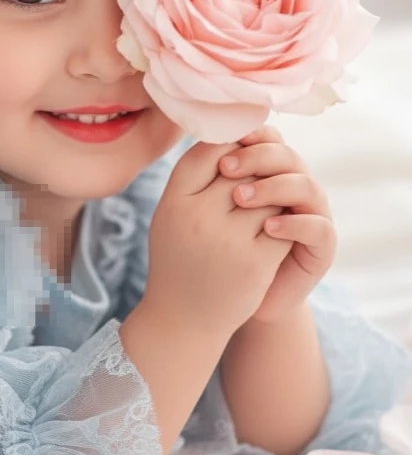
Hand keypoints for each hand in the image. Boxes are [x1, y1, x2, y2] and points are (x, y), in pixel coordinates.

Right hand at [144, 139, 294, 339]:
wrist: (182, 320)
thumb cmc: (178, 260)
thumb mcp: (169, 216)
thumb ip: (191, 179)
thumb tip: (228, 135)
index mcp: (173, 201)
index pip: (207, 150)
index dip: (229, 144)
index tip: (238, 150)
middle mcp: (198, 216)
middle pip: (241, 168)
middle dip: (255, 169)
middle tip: (260, 176)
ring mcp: (228, 239)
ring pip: (267, 193)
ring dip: (274, 195)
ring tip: (269, 203)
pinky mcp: (255, 262)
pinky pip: (283, 224)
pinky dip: (286, 223)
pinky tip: (280, 228)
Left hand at [217, 125, 336, 324]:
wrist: (228, 304)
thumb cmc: (214, 253)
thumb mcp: (207, 211)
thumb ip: (210, 177)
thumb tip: (201, 138)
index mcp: (269, 173)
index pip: (267, 140)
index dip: (247, 136)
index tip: (218, 144)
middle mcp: (294, 188)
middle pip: (287, 156)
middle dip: (256, 157)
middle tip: (226, 168)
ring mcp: (312, 216)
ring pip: (306, 186)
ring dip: (273, 187)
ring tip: (240, 199)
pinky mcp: (322, 247)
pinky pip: (319, 227)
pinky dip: (294, 223)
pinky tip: (268, 228)